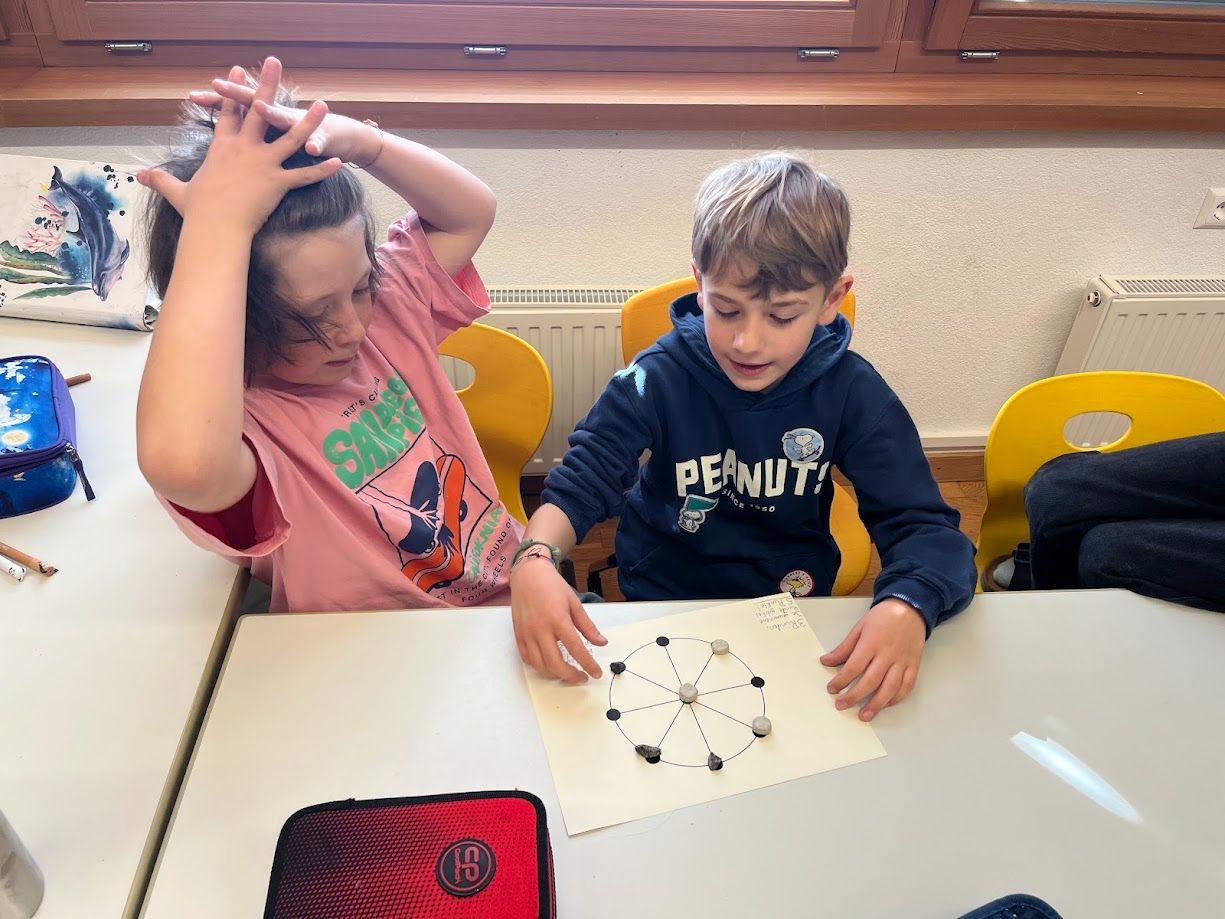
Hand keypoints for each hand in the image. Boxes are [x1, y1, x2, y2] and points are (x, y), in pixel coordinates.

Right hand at [137, 57, 341, 233]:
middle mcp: (243, 150)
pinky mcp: (276, 183)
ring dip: (308, 121)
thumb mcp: (176, 192)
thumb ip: (160, 181)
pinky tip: (339, 161)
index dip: (233, 90)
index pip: (228, 112)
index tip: (238, 71)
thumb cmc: (196, 212)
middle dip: (267, 85)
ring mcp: (262, 165)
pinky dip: (321, 170)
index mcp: (222, 148)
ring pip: (289, 137)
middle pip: (257, 110)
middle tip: (275, 62)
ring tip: (323, 104)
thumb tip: (139, 178)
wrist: (212, 228)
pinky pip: (304, 175)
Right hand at [510, 557, 606, 683]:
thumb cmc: (553, 586)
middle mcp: (540, 629)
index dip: (588, 664)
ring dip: (555, 675)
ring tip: (567, 673)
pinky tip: (549, 665)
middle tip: (582, 678)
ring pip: (540, 665)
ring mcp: (527, 634)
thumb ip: (587, 626)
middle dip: (571, 676)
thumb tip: (602, 642)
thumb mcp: (574, 603)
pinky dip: (539, 667)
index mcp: (558, 619)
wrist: (528, 575)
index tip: (596, 673)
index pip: (576, 649)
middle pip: (555, 663)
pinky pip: (527, 659)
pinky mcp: (518, 635)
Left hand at [820, 598, 925, 721]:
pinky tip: (885, 704)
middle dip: (854, 696)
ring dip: (876, 704)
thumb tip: (826, 661)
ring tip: (864, 715)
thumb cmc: (882, 618)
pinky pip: (906, 686)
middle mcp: (888, 654)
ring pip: (890, 688)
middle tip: (841, 705)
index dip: (841, 680)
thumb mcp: (859, 628)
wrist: (910, 609)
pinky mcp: (913, 666)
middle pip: (870, 681)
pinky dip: (896, 698)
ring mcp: (902, 662)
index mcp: (872, 643)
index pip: (854, 666)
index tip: (832, 689)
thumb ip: (844, 647)